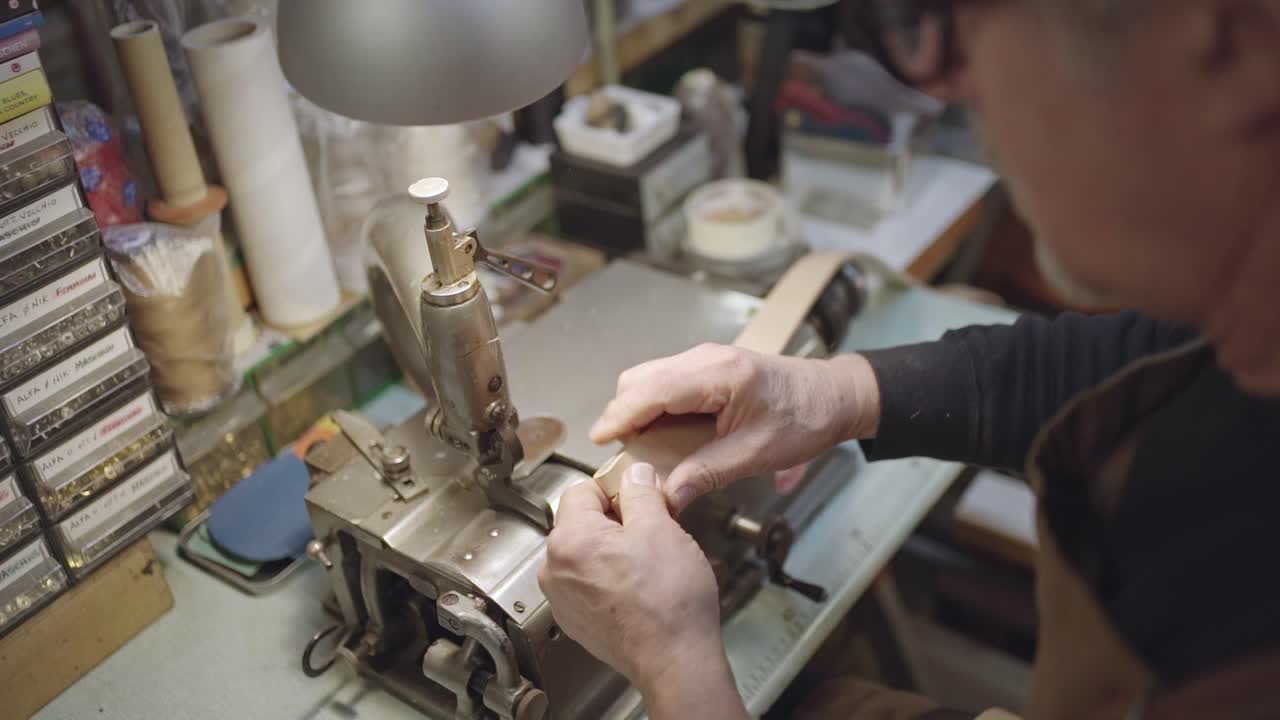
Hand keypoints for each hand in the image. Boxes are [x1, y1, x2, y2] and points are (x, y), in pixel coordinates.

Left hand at [538, 463, 746, 718]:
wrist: (674, 661)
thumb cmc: (668, 603)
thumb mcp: (661, 528)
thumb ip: (640, 492)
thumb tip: (633, 475)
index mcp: (569, 541)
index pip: (582, 490)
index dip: (615, 489)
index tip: (638, 499)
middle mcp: (554, 570)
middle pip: (580, 523)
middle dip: (615, 522)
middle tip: (650, 533)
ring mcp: (562, 599)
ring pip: (585, 554)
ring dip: (612, 551)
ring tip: (646, 565)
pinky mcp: (575, 621)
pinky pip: (588, 583)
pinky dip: (608, 579)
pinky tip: (638, 588)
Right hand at [590, 344, 880, 512]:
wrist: (834, 396)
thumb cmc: (804, 420)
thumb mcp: (755, 454)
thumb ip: (706, 474)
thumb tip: (666, 499)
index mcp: (720, 375)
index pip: (653, 389)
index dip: (621, 415)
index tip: (599, 439)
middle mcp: (707, 359)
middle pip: (640, 379)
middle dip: (623, 414)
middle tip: (622, 454)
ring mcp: (706, 359)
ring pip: (649, 378)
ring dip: (637, 410)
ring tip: (640, 448)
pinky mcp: (707, 367)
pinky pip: (665, 382)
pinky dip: (653, 406)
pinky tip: (661, 434)